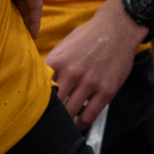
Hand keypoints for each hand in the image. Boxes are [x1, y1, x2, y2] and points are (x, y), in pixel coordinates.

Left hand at [44, 0, 146, 130]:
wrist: (118, 28)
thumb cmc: (89, 35)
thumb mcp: (65, 45)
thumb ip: (53, 64)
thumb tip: (41, 83)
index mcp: (57, 60)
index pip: (40, 88)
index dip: (37, 101)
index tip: (35, 109)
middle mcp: (72, 73)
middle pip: (54, 104)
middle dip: (50, 114)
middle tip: (47, 121)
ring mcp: (90, 83)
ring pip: (70, 112)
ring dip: (65, 121)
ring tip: (62, 125)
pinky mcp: (106, 91)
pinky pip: (89, 115)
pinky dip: (82, 123)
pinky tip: (78, 124)